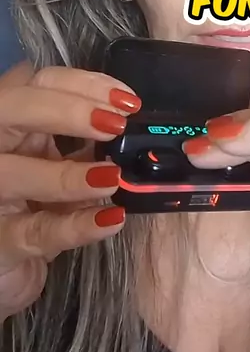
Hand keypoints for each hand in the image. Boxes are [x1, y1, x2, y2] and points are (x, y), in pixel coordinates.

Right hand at [0, 62, 140, 319]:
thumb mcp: (59, 166)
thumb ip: (86, 144)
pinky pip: (34, 232)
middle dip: (65, 110)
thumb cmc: (35, 205)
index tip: (126, 102)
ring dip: (67, 174)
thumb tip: (135, 126)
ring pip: (13, 173)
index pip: (40, 83)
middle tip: (115, 124)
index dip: (81, 84)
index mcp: (13, 123)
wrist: (6, 267)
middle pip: (12, 108)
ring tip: (112, 177)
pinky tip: (111, 219)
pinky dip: (75, 226)